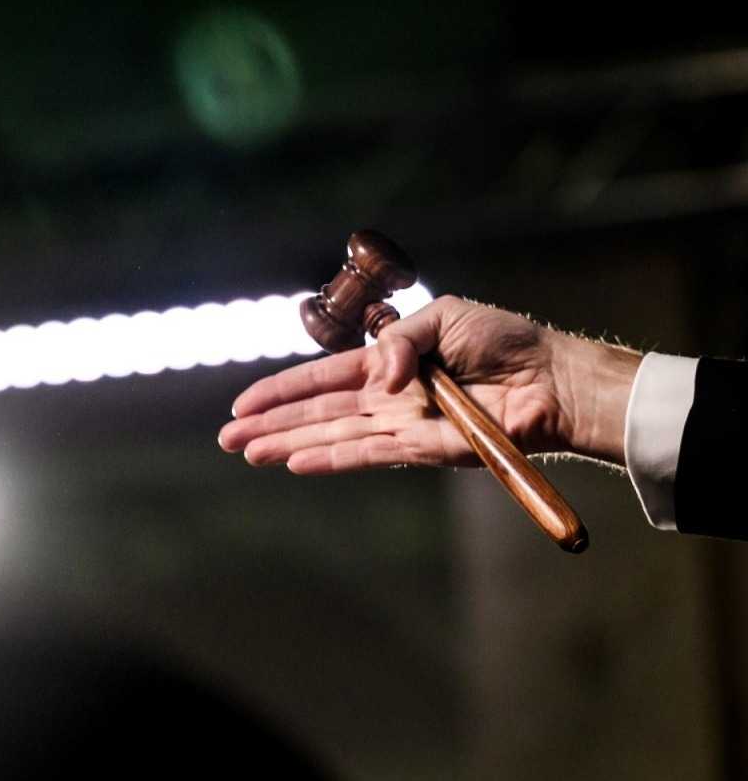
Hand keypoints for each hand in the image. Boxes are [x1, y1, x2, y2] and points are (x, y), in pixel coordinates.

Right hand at [217, 295, 640, 473]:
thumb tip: (378, 378)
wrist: (552, 377)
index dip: (280, 391)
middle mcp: (387, 398)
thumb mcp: (443, 317)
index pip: (321, 379)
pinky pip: (369, 455)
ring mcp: (401, 426)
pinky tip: (297, 463)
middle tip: (228, 439)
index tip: (241, 404)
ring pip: (332, 437)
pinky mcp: (423, 450)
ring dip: (289, 446)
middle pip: (316, 414)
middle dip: (270, 425)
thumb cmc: (504, 341)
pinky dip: (332, 460)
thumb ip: (399, 342)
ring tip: (248, 454)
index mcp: (388, 363)